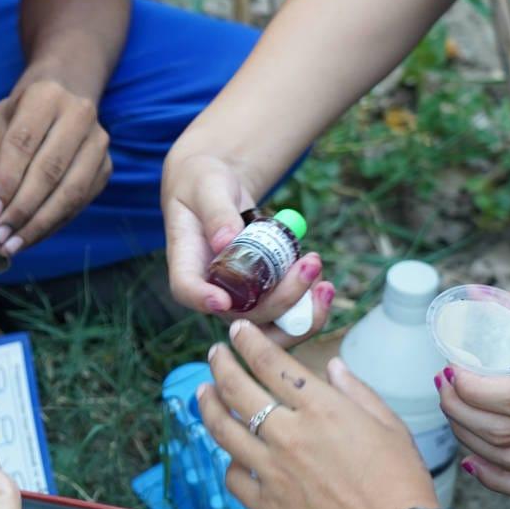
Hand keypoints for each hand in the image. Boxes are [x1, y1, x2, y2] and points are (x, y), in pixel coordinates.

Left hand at [0, 75, 109, 257]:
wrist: (64, 97)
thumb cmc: (21, 116)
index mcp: (45, 96)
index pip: (23, 143)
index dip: (4, 182)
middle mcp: (79, 115)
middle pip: (49, 171)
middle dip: (20, 210)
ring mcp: (98, 143)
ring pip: (70, 192)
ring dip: (37, 225)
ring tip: (10, 246)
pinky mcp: (105, 168)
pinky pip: (78, 204)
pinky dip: (51, 226)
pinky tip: (28, 238)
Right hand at [161, 152, 324, 340]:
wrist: (217, 189)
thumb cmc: (204, 183)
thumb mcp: (207, 186)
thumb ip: (217, 212)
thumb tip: (227, 240)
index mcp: (187, 262)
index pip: (187, 290)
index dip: (203, 300)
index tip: (222, 300)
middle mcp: (212, 288)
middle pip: (241, 315)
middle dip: (281, 299)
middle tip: (310, 264)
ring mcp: (239, 297)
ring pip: (268, 325)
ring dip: (302, 311)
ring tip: (321, 275)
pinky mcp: (262, 295)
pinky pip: (286, 314)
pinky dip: (309, 304)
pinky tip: (322, 281)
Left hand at [199, 320, 436, 508]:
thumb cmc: (401, 481)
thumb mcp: (390, 425)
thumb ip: (356, 391)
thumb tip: (333, 366)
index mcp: (322, 408)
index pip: (271, 363)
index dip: (249, 342)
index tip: (239, 332)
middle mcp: (289, 434)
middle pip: (236, 389)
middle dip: (220, 364)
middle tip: (215, 354)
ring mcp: (272, 470)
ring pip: (223, 429)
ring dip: (208, 405)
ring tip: (203, 392)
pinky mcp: (267, 505)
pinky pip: (233, 477)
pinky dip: (230, 463)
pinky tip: (232, 455)